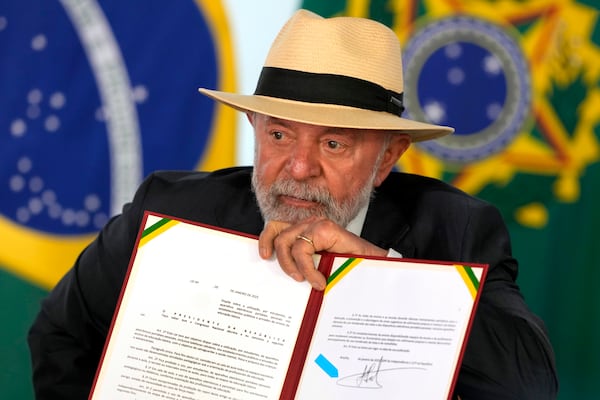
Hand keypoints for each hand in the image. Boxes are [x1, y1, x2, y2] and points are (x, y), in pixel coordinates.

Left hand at [258, 217, 386, 289]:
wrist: (373, 269)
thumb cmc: (347, 269)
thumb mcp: (316, 266)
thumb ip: (300, 261)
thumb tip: (275, 269)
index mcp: (306, 230)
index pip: (277, 227)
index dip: (266, 238)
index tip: (263, 256)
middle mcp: (311, 224)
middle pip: (278, 232)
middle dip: (279, 257)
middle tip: (291, 275)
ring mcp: (318, 224)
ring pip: (288, 242)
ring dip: (293, 265)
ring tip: (306, 280)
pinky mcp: (326, 229)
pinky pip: (303, 249)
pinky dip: (307, 268)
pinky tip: (319, 280)